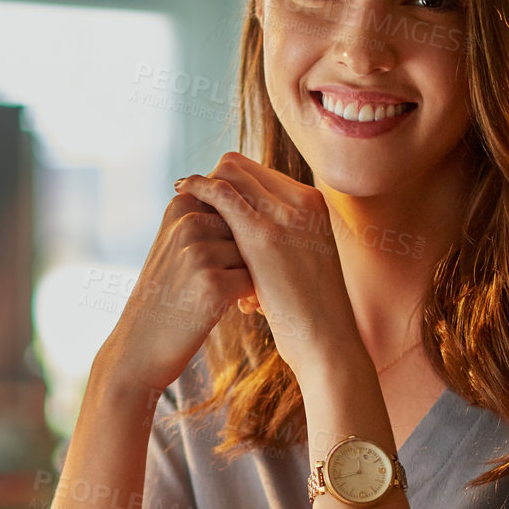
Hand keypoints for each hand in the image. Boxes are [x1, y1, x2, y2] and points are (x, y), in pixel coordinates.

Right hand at [93, 190, 253, 397]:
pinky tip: (236, 308)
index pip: (236, 205)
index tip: (222, 256)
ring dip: (253, 275)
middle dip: (249, 253)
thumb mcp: (176, 243)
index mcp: (181, 205)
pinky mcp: (212, 284)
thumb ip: (207, 216)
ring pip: (255, 253)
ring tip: (232, 294)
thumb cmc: (167, 293)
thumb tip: (256, 197)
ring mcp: (199, 252)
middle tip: (232, 278)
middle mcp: (188, 223)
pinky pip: (254, 281)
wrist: (140, 344)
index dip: (238, 233)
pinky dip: (251, 297)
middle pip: (248, 228)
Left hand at [173, 152, 360, 383]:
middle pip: (244, 166)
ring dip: (205, 184)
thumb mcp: (304, 262)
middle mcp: (303, 201)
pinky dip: (199, 186)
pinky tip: (182, 191)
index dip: (230, 180)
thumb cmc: (311, 313)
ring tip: (184, 194)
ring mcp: (286, 214)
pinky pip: (223, 193)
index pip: (260, 172)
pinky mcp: (264, 234)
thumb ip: (285, 239)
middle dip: (214, 180)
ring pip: (231, 171)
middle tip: (194, 196)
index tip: (211, 195)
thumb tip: (250, 232)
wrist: (327, 341)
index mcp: (314, 204)